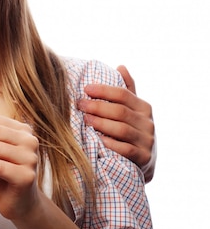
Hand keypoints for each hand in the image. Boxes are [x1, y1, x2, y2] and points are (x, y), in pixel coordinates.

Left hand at [78, 65, 155, 181]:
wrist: (144, 162)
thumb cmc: (132, 130)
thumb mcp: (132, 110)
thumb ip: (127, 89)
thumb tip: (121, 66)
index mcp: (144, 108)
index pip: (123, 94)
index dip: (104, 90)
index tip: (85, 89)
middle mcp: (148, 123)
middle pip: (120, 111)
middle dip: (98, 107)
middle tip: (80, 104)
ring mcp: (147, 141)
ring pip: (122, 129)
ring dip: (101, 123)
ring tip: (85, 120)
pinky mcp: (144, 158)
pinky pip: (126, 149)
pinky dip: (111, 144)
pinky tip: (98, 140)